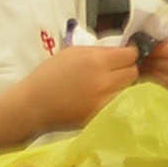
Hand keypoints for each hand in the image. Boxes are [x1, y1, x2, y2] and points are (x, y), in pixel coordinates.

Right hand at [14, 44, 138, 133]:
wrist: (33, 104)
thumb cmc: (49, 75)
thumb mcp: (73, 52)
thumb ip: (98, 51)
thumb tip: (119, 51)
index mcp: (97, 60)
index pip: (131, 55)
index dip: (130, 53)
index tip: (124, 55)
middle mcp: (105, 81)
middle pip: (133, 72)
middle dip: (128, 69)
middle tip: (116, 70)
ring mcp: (104, 101)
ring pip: (129, 89)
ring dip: (123, 85)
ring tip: (108, 85)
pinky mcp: (101, 116)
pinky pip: (119, 104)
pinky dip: (115, 99)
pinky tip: (102, 97)